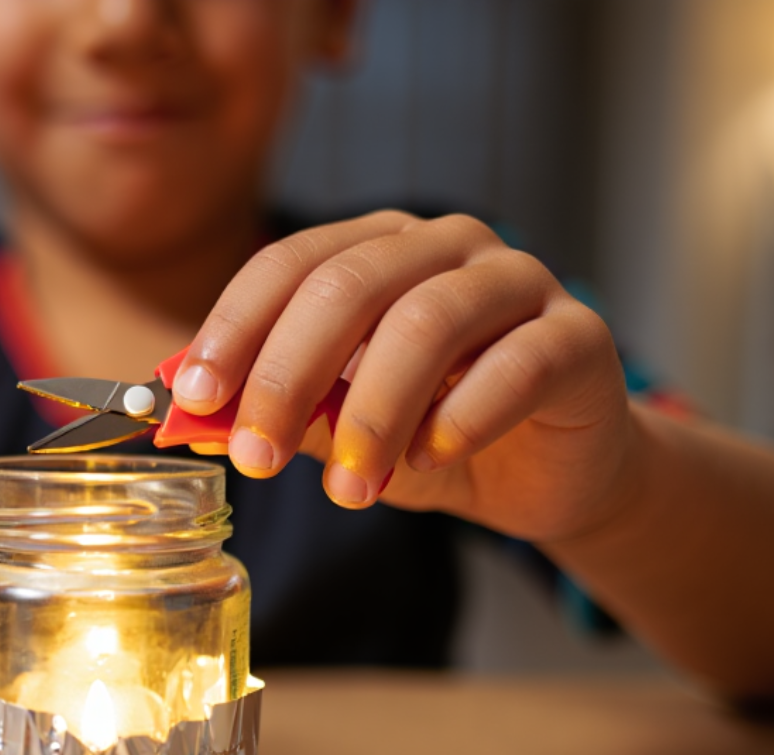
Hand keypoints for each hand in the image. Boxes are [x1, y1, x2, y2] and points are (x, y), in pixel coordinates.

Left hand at [172, 211, 636, 542]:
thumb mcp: (342, 432)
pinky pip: (518, 362)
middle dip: (289, 376)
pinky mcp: (579, 335)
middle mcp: (446, 245)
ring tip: (349, 490)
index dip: (235, 328)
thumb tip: (197, 421)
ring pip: (430, 321)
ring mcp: (518, 280)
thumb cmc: (434, 435)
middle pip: (350, 286)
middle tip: (257, 457)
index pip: (290, 265)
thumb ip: (284, 416)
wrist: (548, 471)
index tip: (194, 398)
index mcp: (378, 248)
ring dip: (375, 413)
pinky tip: (433, 457)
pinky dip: (465, 415)